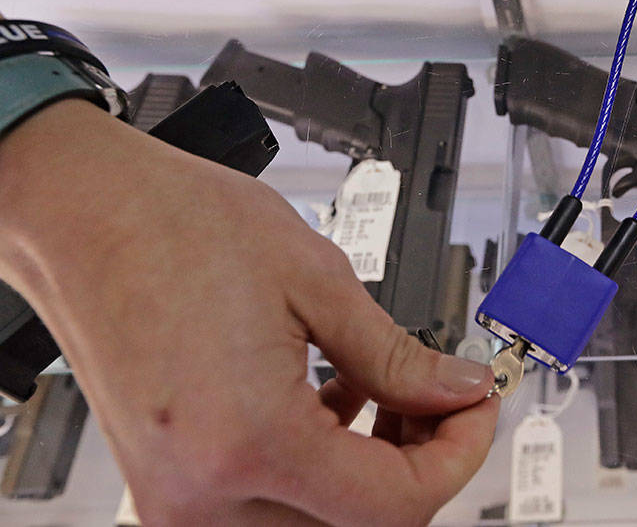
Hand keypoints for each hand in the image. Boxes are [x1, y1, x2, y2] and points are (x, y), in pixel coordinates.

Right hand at [0, 100, 496, 524]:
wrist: (86, 213)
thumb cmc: (175, 228)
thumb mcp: (318, 281)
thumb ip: (400, 356)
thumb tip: (458, 390)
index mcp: (248, 442)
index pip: (393, 505)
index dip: (459, 456)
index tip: (478, 409)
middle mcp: (202, 492)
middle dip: (417, 465)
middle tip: (444, 400)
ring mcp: (175, 497)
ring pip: (315, 524)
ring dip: (369, 471)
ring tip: (389, 391)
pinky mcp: (166, 483)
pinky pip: (266, 506)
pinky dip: (319, 466)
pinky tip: (337, 401)